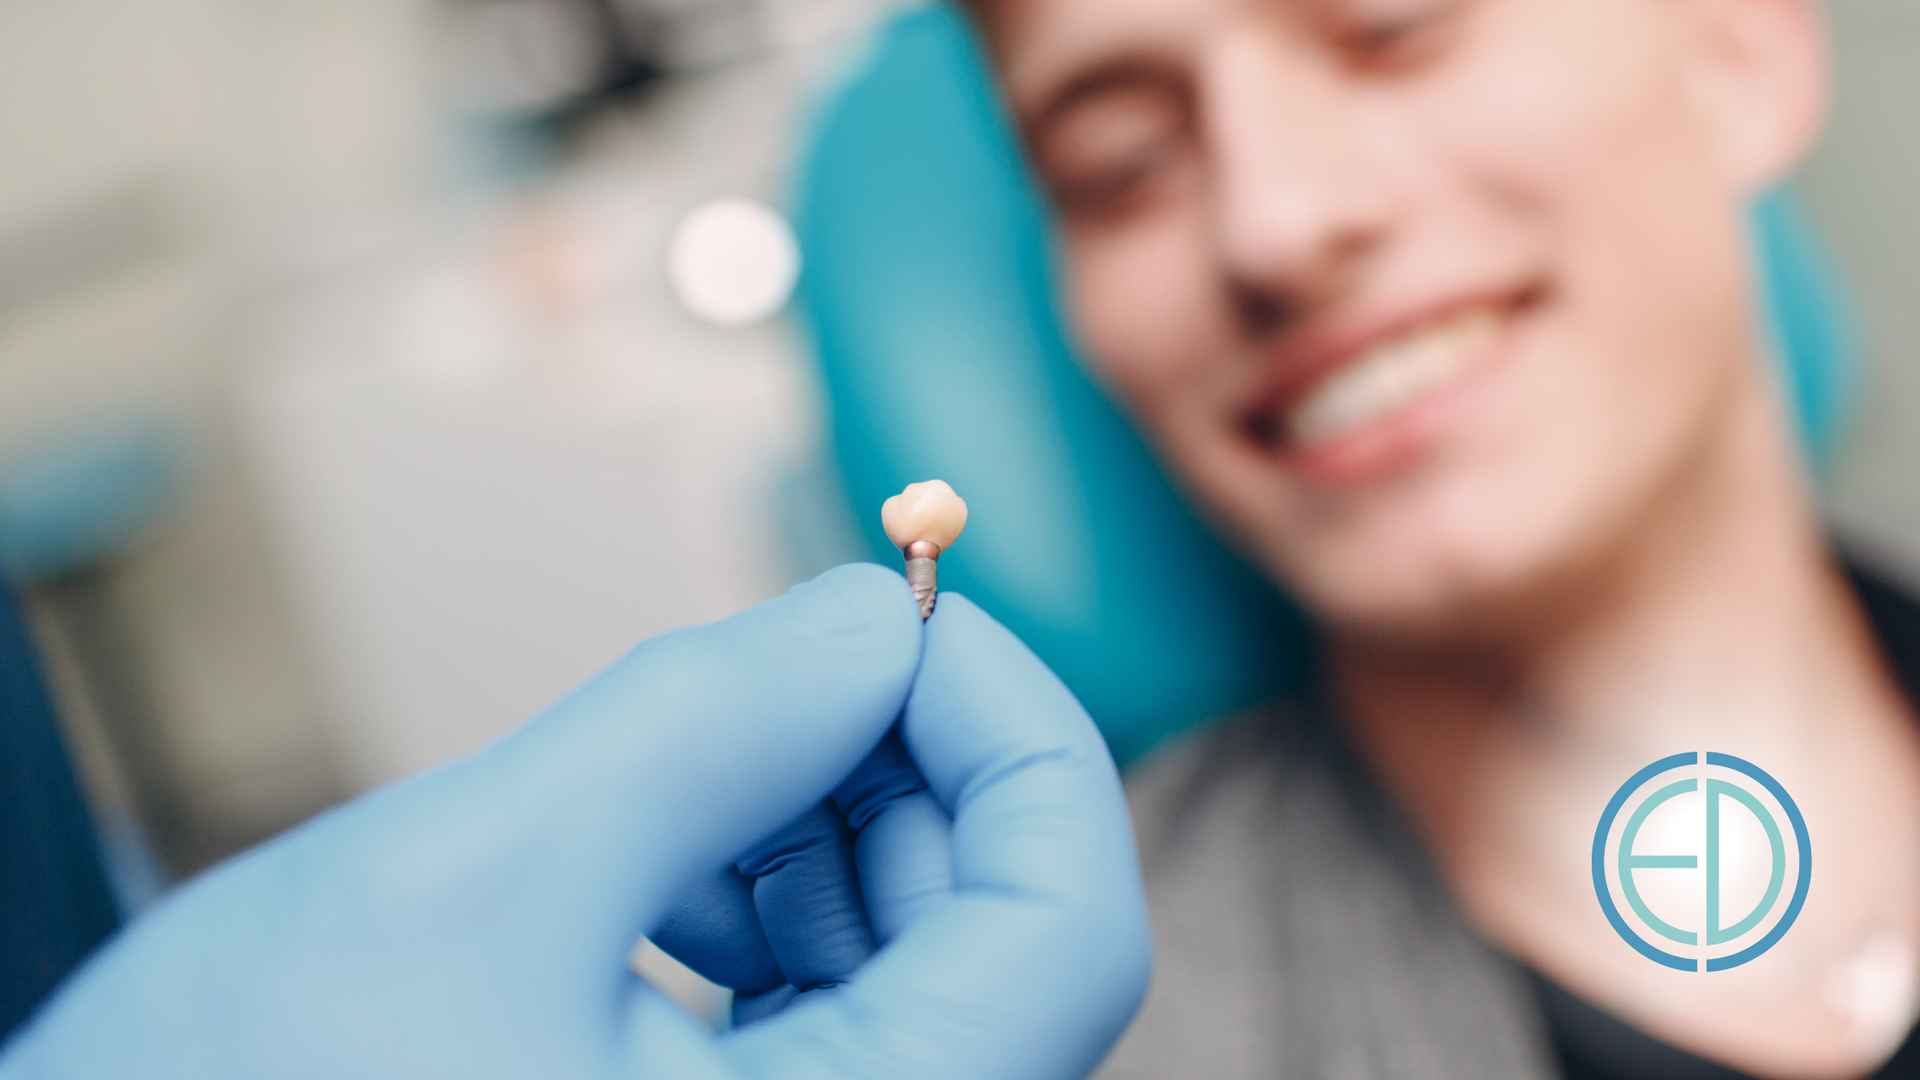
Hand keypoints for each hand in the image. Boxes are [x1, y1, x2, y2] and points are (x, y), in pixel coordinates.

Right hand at [0, 564, 1150, 1079]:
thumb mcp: (478, 877)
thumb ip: (706, 727)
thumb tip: (868, 617)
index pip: (1067, 933)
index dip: (1020, 734)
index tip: (915, 612)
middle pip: (995, 940)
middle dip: (905, 766)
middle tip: (797, 656)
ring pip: (910, 974)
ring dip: (827, 835)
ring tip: (692, 768)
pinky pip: (819, 1025)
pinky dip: (766, 913)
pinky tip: (664, 865)